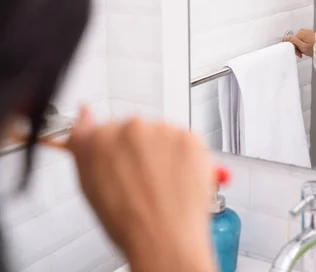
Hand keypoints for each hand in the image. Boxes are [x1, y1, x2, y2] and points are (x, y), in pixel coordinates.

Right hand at [69, 106, 215, 271]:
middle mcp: (131, 127)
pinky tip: (179, 180)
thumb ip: (85, 147)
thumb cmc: (128, 222)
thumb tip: (84, 119)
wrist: (164, 239)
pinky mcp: (189, 137)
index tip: (122, 161)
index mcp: (100, 138)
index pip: (105, 129)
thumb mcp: (91, 186)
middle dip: (141, 151)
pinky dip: (186, 158)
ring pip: (163, 135)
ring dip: (164, 153)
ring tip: (163, 186)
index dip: (116, 151)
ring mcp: (163, 130)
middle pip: (136, 131)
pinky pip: (186, 141)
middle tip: (144, 182)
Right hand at [284, 29, 315, 57]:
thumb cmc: (315, 47)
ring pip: (299, 41)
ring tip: (306, 51)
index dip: (294, 48)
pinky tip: (308, 48)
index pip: (291, 41)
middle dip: (298, 48)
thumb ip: (293, 41)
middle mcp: (303, 31)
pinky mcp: (309, 34)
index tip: (298, 53)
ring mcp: (306, 32)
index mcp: (300, 33)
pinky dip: (305, 44)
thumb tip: (285, 37)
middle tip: (302, 53)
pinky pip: (304, 40)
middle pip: (295, 41)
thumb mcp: (302, 46)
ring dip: (301, 47)